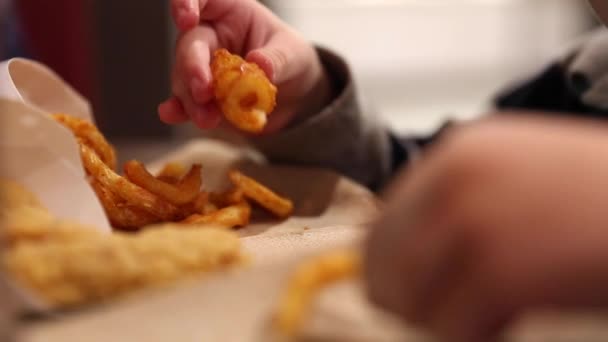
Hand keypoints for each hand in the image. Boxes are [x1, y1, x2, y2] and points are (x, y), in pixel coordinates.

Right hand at [160, 0, 331, 133]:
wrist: (296, 93)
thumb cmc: (292, 59)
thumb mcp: (293, 54)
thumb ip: (277, 58)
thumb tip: (259, 65)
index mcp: (229, 12)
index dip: (185, 4)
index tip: (186, 20)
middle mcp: (210, 35)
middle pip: (189, 45)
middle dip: (192, 69)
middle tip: (204, 92)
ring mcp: (203, 67)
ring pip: (184, 77)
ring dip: (192, 99)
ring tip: (208, 119)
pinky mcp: (203, 95)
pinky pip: (186, 100)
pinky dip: (180, 109)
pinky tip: (173, 114)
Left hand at [364, 114, 607, 340]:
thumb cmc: (604, 202)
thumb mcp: (521, 185)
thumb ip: (458, 212)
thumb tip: (396, 268)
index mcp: (457, 154)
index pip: (380, 229)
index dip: (394, 275)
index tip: (423, 299)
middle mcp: (453, 178)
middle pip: (379, 265)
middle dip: (408, 305)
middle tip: (459, 317)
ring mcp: (474, 219)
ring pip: (405, 301)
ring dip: (440, 324)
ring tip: (494, 318)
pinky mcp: (503, 267)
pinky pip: (449, 329)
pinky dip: (473, 340)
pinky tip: (517, 326)